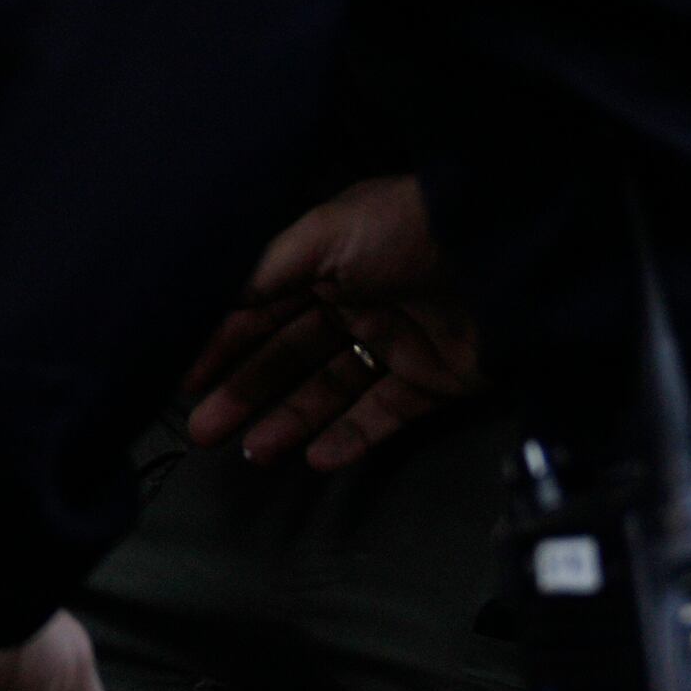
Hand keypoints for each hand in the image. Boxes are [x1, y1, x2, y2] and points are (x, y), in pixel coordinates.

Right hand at [179, 175, 480, 470]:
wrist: (503, 254)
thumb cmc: (406, 232)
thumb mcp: (324, 234)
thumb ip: (265, 271)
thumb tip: (216, 304)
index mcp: (328, 264)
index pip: (261, 311)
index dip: (222, 346)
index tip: (186, 382)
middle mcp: (357, 302)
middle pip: (289, 356)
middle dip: (245, 392)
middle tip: (205, 431)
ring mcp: (395, 343)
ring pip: (330, 391)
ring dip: (288, 421)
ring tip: (253, 452)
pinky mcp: (432, 380)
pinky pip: (384, 414)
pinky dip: (350, 438)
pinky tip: (315, 458)